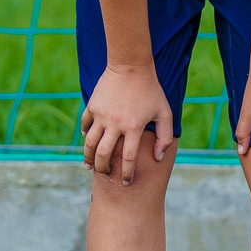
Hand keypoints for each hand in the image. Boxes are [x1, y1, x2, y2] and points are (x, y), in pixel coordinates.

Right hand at [82, 65, 173, 186]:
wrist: (131, 66)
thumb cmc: (151, 91)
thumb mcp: (164, 112)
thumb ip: (164, 136)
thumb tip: (158, 158)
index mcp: (134, 126)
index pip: (129, 158)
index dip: (127, 173)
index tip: (126, 183)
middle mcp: (115, 123)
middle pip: (103, 154)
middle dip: (103, 169)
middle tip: (106, 175)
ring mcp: (101, 115)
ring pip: (89, 143)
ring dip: (88, 158)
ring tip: (90, 167)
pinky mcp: (92, 107)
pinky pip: (85, 126)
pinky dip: (86, 136)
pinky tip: (89, 142)